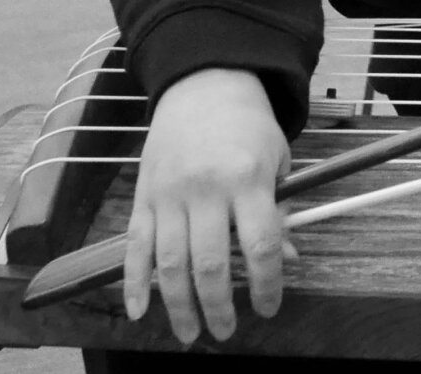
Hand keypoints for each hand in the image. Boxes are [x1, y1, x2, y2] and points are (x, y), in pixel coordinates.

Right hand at [124, 67, 292, 343]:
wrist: (204, 87)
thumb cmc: (248, 127)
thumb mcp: (277, 161)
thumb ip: (279, 210)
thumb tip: (285, 258)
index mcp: (247, 178)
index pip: (259, 243)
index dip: (266, 283)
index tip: (269, 308)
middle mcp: (205, 188)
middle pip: (209, 262)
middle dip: (218, 305)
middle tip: (225, 332)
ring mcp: (169, 194)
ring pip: (170, 262)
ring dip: (178, 305)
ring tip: (190, 332)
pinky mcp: (143, 197)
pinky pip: (135, 247)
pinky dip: (134, 282)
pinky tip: (139, 311)